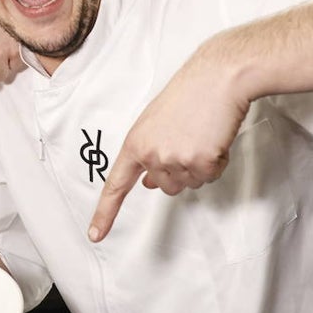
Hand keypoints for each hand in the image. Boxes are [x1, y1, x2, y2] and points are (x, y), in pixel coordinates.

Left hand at [88, 55, 250, 241]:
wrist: (217, 78)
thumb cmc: (188, 95)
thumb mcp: (154, 122)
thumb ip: (147, 153)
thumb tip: (149, 184)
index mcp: (135, 144)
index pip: (115, 185)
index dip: (104, 213)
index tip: (95, 235)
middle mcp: (152, 156)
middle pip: (165, 187)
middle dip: (178, 169)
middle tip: (187, 137)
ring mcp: (177, 161)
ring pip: (189, 183)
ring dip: (198, 165)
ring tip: (201, 134)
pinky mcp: (202, 162)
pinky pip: (210, 176)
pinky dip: (216, 161)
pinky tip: (214, 138)